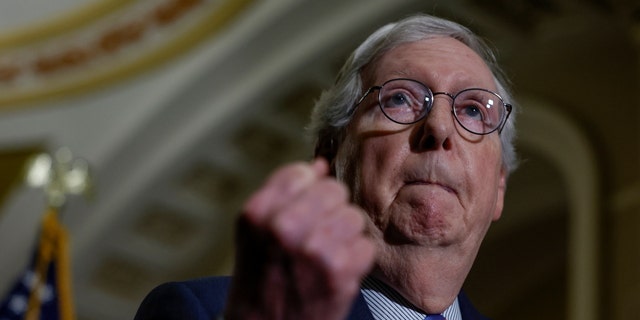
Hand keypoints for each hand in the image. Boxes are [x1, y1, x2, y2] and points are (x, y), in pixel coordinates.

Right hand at [224, 158, 374, 319]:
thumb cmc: (262, 276)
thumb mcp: (256, 230)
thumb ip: (283, 193)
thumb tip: (321, 164)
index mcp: (258, 211)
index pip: (303, 172)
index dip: (309, 190)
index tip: (303, 210)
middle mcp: (285, 226)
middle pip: (334, 190)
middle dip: (330, 211)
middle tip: (315, 236)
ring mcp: (315, 249)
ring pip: (354, 217)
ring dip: (344, 237)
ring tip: (324, 256)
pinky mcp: (341, 272)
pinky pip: (366, 246)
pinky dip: (355, 261)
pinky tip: (335, 273)